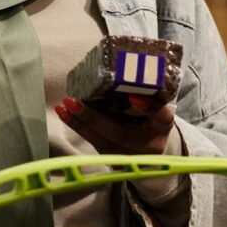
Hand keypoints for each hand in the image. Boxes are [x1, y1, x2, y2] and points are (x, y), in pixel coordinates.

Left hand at [55, 94, 175, 154]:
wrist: (153, 149)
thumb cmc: (151, 119)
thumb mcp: (156, 106)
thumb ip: (144, 93)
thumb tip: (116, 66)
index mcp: (162, 125)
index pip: (161, 116)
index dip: (148, 108)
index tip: (133, 98)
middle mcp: (149, 143)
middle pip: (121, 133)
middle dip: (95, 118)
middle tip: (74, 102)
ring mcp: (130, 156)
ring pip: (103, 141)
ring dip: (80, 123)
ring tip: (64, 106)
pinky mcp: (115, 159)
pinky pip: (95, 143)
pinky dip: (78, 127)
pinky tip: (64, 114)